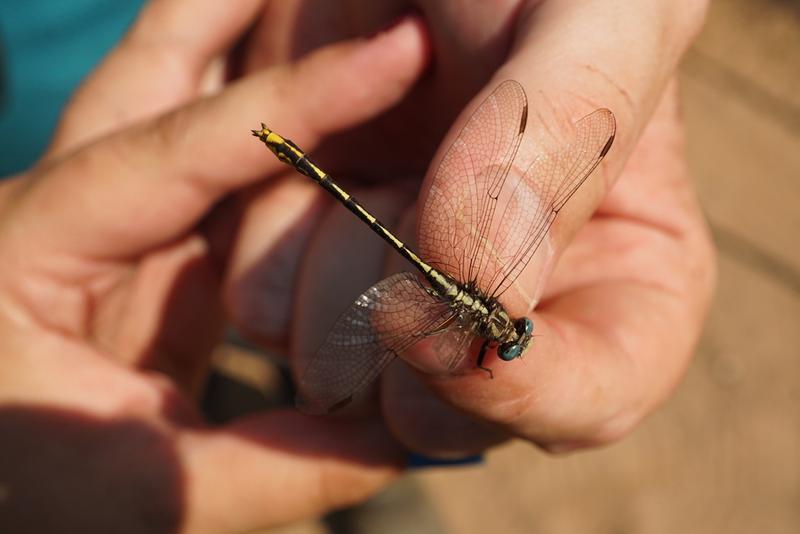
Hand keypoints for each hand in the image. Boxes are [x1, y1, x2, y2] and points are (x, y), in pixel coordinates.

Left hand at [0, 1, 428, 531]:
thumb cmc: (15, 503)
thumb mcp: (141, 495)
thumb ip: (278, 468)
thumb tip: (405, 439)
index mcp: (34, 244)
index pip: (180, 145)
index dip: (297, 98)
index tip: (402, 48)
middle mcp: (67, 213)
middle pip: (150, 73)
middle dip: (227, 4)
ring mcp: (109, 233)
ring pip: (183, 115)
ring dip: (251, 54)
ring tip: (323, 9)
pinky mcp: (146, 266)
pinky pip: (218, 188)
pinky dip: (277, 148)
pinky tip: (327, 125)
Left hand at [231, 0, 715, 454]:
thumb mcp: (596, 21)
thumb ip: (564, 143)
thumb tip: (487, 298)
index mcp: (620, 281)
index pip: (592, 399)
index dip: (524, 389)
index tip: (466, 319)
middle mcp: (507, 317)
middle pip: (434, 413)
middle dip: (408, 302)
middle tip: (423, 179)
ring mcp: (403, 305)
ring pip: (332, 370)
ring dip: (334, 251)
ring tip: (374, 158)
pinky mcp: (313, 275)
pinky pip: (261, 312)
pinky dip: (270, 231)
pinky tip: (313, 162)